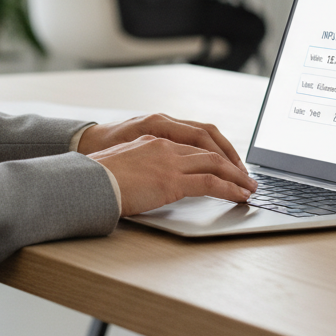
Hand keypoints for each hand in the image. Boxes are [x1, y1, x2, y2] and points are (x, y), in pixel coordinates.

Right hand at [77, 114, 256, 215]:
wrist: (86, 181)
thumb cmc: (97, 177)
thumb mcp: (123, 164)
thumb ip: (141, 167)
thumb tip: (148, 181)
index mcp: (153, 139)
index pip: (193, 140)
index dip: (213, 152)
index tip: (225, 163)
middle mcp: (164, 144)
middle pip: (208, 148)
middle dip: (231, 162)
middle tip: (245, 176)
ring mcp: (169, 161)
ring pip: (214, 163)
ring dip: (236, 176)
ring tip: (248, 188)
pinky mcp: (172, 180)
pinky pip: (210, 182)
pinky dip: (229, 189)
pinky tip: (239, 196)